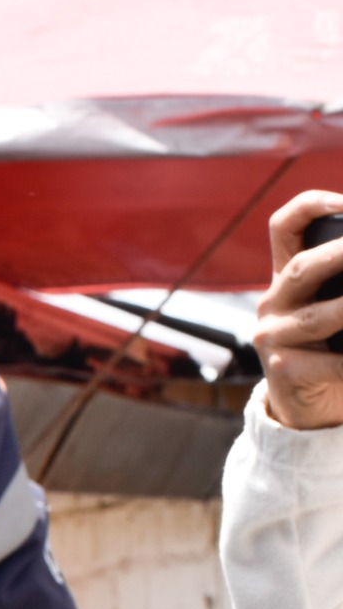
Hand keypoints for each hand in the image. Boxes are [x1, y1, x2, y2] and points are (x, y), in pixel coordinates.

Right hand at [255, 191, 342, 431]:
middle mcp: (273, 304)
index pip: (283, 228)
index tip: (342, 202)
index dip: (309, 206)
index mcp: (286, 280)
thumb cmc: (331, 348)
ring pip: (320, 317)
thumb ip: (341, 282)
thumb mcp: (330, 306)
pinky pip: (332, 363)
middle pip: (301, 268)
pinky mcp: (284, 371)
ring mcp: (273, 338)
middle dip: (341, 254)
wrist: (306, 407)